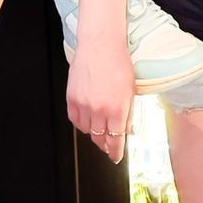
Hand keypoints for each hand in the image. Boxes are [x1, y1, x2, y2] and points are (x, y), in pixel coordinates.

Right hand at [66, 40, 135, 164]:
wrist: (100, 45)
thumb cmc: (118, 63)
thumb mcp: (131, 90)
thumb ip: (128, 113)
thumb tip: (126, 131)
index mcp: (117, 108)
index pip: (116, 139)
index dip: (115, 151)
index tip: (116, 157)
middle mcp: (99, 109)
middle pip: (100, 137)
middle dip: (105, 143)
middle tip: (109, 144)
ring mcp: (83, 104)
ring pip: (86, 130)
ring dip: (93, 132)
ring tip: (99, 128)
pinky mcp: (71, 98)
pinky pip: (74, 120)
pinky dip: (81, 123)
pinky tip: (87, 120)